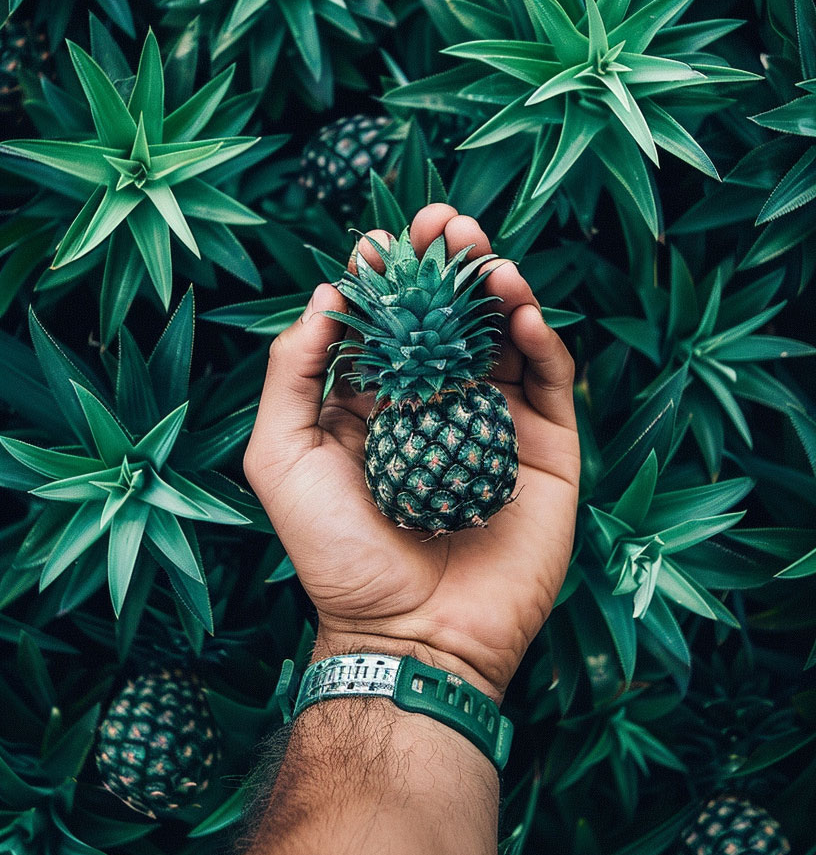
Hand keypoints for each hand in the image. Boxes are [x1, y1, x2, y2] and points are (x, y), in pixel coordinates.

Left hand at [244, 205, 579, 702]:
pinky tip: (520, 310)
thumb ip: (292, 374)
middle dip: (447, 263)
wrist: (412, 634)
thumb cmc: (336, 553)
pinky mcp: (546, 451)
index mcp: (377, 405)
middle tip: (445, 220)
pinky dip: (542, 339)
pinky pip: (552, 382)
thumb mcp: (282, 456)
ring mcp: (496, 424)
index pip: (388, 322)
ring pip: (505, 336)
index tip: (378, 241)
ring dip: (498, 285)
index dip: (386, 277)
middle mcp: (438, 405)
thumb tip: (324, 297)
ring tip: (485, 254)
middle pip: (451, 315)